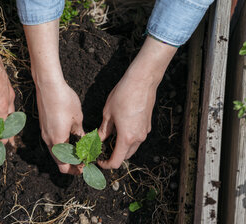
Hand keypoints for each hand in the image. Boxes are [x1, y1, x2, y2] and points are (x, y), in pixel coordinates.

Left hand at [0, 0, 14, 144]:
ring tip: (8, 129)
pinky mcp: (7, 82)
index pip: (2, 128)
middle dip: (10, 133)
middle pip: (11, 121)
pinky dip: (6, 108)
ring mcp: (9, 90)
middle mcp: (8, 100)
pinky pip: (9, 99)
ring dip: (9, 120)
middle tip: (10, 144)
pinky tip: (1, 109)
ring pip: (11, 109)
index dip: (0, 139)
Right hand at [23, 19, 83, 173]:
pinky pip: (52, 142)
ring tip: (80, 150)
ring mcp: (44, 132)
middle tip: (84, 162)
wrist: (48, 84)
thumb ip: (80, 135)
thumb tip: (85, 145)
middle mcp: (48, 139)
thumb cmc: (64, 99)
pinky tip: (72, 138)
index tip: (86, 166)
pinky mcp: (43, 125)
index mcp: (57, 140)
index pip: (65, 166)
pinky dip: (62, 145)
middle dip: (72, 164)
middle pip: (59, 162)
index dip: (76, 170)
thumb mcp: (77, 118)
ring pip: (55, 152)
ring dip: (67, 154)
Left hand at [98, 37, 176, 168]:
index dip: (106, 164)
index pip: (116, 162)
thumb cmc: (123, 95)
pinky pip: (137, 138)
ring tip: (108, 139)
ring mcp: (144, 132)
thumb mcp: (107, 113)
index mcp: (126, 138)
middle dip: (113, 156)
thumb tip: (98, 140)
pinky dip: (128, 139)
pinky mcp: (147, 125)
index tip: (99, 160)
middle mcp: (138, 138)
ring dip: (120, 148)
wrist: (142, 81)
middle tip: (101, 150)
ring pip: (132, 148)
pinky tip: (119, 129)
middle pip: (125, 156)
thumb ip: (103, 131)